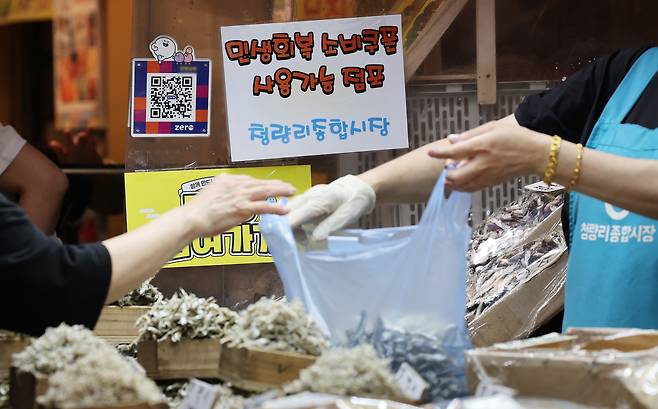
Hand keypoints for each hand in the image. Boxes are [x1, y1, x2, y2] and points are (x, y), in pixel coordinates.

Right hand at [183, 174, 295, 237]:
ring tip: (292, 192)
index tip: (267, 185)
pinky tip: (285, 210)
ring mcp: (240, 196)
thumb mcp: (210, 195)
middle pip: (259, 183)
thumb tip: (229, 203)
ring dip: (281, 191)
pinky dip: (276, 208)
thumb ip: (222, 196)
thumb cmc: (197, 212)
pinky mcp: (243, 208)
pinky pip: (264, 207)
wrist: (193, 217)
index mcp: (226, 180)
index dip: (260, 184)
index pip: (248, 180)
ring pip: (265, 191)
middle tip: (287, 186)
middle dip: (275, 184)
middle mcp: (235, 185)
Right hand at [287, 175, 375, 240]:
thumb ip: (329, 226)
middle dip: (287, 230)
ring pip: (288, 211)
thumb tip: (314, 239)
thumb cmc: (353, 203)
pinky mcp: (307, 198)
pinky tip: (305, 231)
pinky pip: (294, 210)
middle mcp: (308, 196)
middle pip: (285, 213)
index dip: (285, 230)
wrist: (357, 188)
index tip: (286, 243)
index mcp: (317, 201)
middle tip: (301, 242)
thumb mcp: (345, 217)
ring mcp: (306, 196)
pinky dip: (295, 222)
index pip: (292, 216)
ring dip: (291, 227)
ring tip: (305, 239)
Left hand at [428, 121, 550, 191]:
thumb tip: (451, 140)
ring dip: (452, 183)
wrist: (536, 154)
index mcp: (482, 146)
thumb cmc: (515, 137)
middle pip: (456, 176)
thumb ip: (470, 135)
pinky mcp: (491, 183)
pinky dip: (462, 187)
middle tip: (445, 168)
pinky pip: (472, 189)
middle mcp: (483, 163)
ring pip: (462, 186)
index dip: (440, 153)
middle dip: (446, 174)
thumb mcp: (493, 128)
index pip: (455, 152)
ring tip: (448, 177)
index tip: (431, 153)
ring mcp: (487, 175)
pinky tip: (459, 183)